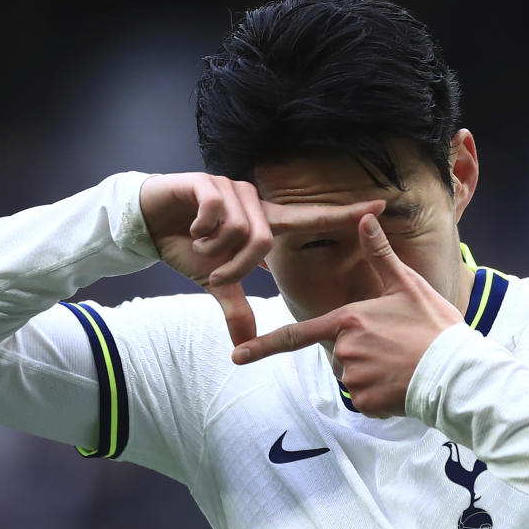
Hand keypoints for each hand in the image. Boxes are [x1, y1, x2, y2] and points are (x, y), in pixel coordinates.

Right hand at [140, 173, 385, 345]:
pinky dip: (202, 229)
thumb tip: (243, 345)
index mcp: (264, 223)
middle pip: (264, 241)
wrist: (148, 224)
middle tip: (216, 276)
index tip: (380, 208)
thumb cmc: (188, 248)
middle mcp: (255, 202)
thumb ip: (234, 306)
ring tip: (199, 248)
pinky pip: (217, 211)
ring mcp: (232, 190)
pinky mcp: (207, 183)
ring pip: (240, 229)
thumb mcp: (214, 282)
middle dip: (237, 267)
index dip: (345, 214)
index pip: (312, 217)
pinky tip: (191, 229)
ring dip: (215, 251)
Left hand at [231, 214, 464, 416]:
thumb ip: (380, 254)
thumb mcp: (407, 284)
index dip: (263, 347)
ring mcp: (354, 378)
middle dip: (359, 352)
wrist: (458, 370)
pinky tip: (402, 383)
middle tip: (395, 347)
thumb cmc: (434, 325)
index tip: (237, 356)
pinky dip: (380, 395)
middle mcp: (344, 349)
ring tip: (401, 364)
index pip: (297, 334)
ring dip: (371, 373)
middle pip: (338, 353)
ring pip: (352, 376)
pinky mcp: (367, 403)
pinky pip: (366, 399)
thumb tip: (365, 216)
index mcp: (348, 320)